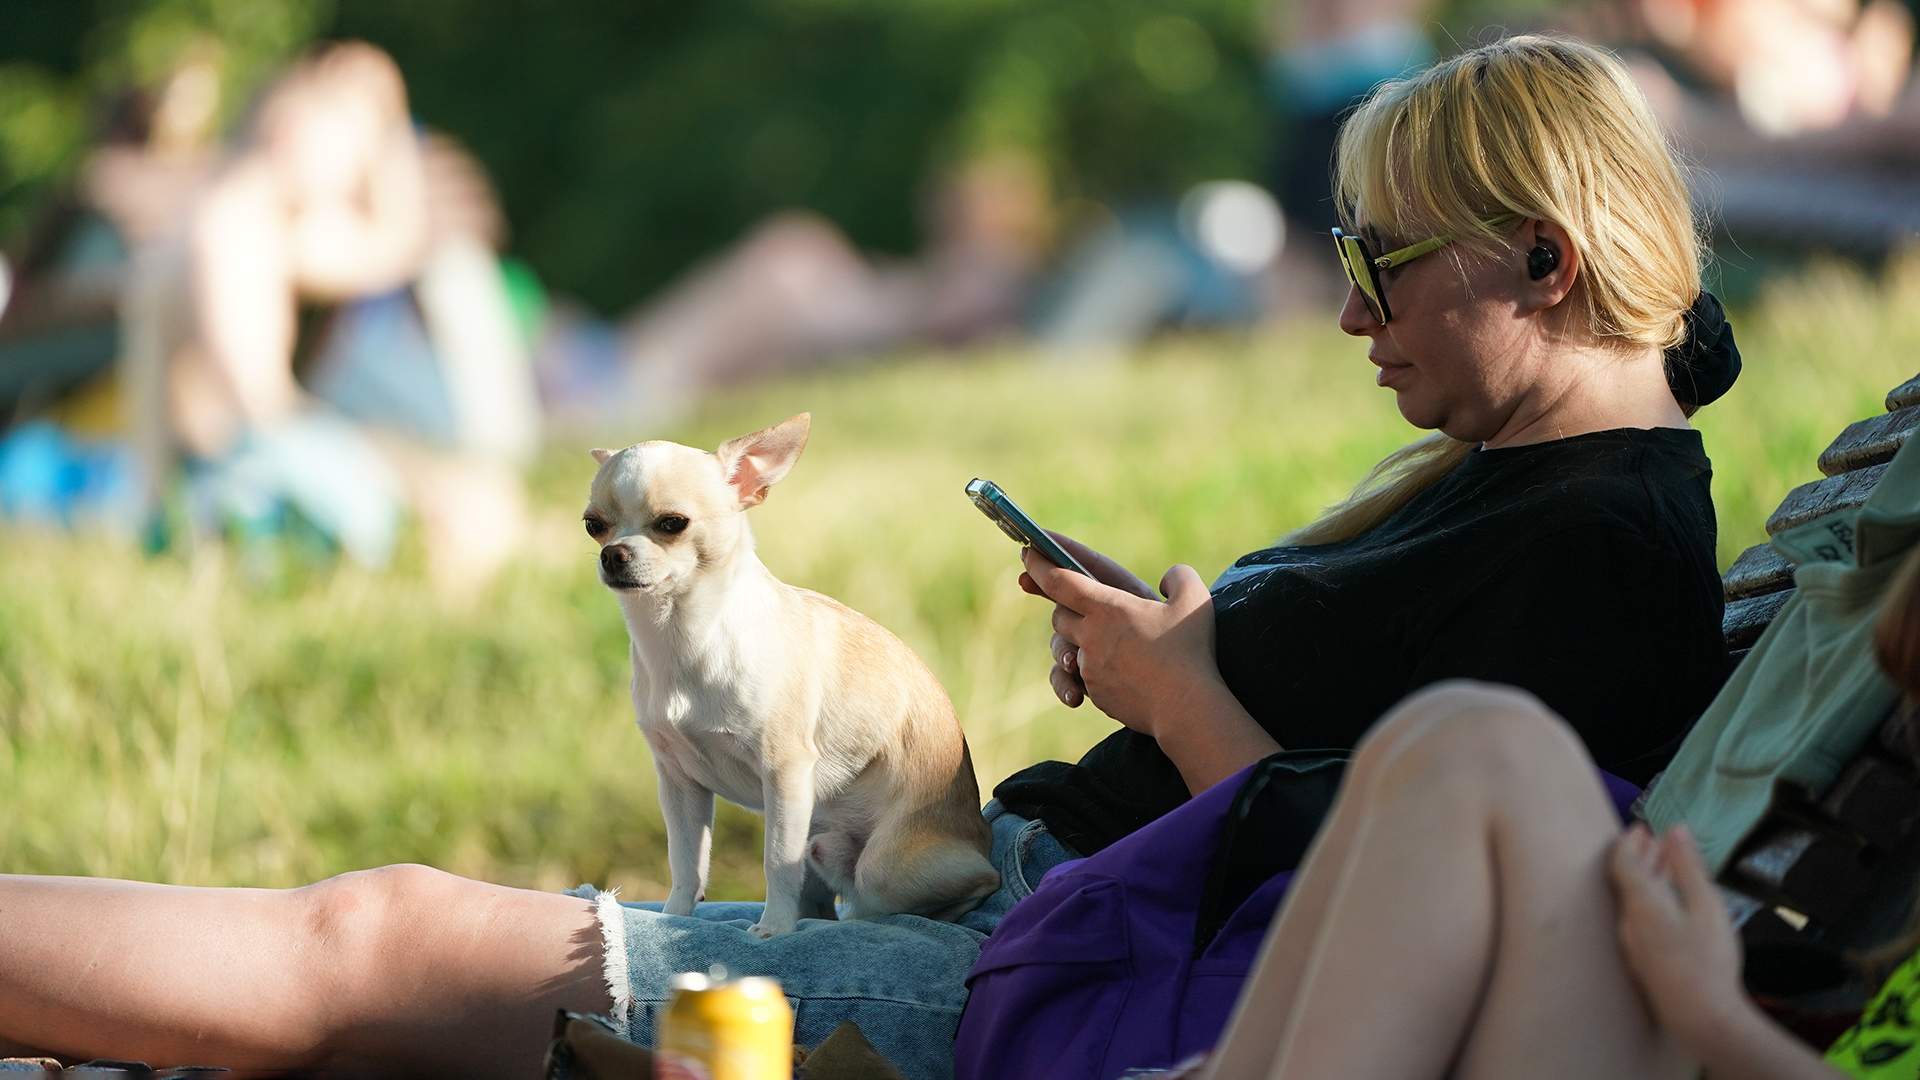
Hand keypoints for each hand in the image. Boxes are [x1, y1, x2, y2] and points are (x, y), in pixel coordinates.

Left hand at [1019, 544, 1217, 738]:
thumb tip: (1165, 579)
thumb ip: (1178, 577)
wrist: (1188, 709)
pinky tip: (1098, 672)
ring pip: (1065, 649)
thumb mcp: (1194, 600)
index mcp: (1107, 608)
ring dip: (1072, 642)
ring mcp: (1091, 667)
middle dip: (1064, 607)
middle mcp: (1091, 636)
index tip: (1027, 551)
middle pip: (1060, 615)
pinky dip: (1081, 674)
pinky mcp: (1097, 693)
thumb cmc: (1190, 652)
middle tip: (1076, 601)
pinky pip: (1076, 679)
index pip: (1060, 580)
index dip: (1040, 564)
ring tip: (1093, 641)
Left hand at [1610, 823, 1746, 1049]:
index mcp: (1640, 903)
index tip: (1642, 827)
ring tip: (1667, 865)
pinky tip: (1672, 905)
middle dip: (1642, 857)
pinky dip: (1653, 901)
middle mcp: (1628, 921)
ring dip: (1649, 879)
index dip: (1629, 842)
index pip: (1621, 862)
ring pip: (1636, 901)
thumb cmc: (1707, 958)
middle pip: (1628, 881)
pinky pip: (1642, 920)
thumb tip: (1674, 830)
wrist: (1700, 1016)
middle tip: (1655, 840)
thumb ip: (1688, 867)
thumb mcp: (1705, 905)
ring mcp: (1634, 945)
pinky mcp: (1644, 962)